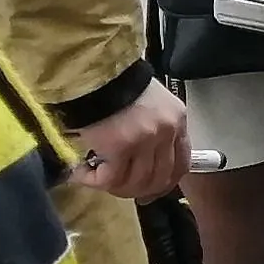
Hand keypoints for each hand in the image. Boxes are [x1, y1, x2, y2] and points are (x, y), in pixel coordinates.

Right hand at [73, 83, 190, 200]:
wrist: (92, 70)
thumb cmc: (117, 83)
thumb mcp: (149, 102)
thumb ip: (153, 129)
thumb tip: (143, 162)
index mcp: (177, 120)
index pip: (182, 163)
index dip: (165, 183)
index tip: (150, 193)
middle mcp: (167, 131)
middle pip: (159, 178)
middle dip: (137, 190)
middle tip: (116, 189)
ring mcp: (145, 140)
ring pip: (136, 182)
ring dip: (113, 187)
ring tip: (94, 178)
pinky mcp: (120, 146)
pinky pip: (111, 178)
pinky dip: (94, 181)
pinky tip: (81, 174)